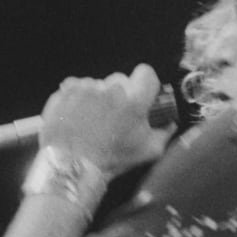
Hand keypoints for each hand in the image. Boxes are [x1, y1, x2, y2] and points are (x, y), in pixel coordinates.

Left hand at [39, 63, 173, 176]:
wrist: (72, 163)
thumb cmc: (109, 159)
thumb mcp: (147, 152)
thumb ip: (164, 134)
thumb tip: (169, 124)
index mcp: (134, 101)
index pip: (147, 73)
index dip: (146, 83)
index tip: (142, 94)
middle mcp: (111, 90)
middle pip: (121, 80)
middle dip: (121, 94)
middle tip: (117, 115)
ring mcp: (87, 88)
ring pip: (99, 84)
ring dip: (100, 97)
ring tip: (95, 120)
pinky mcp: (68, 90)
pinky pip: (79, 87)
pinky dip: (80, 98)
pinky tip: (80, 116)